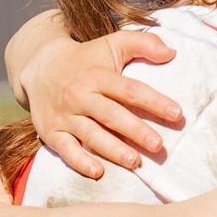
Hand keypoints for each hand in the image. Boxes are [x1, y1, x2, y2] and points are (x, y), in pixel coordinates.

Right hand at [17, 29, 183, 179]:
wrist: (39, 66)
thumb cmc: (85, 58)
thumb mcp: (111, 44)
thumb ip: (142, 44)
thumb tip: (172, 52)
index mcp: (97, 76)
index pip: (129, 90)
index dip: (154, 102)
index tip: (177, 114)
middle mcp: (80, 96)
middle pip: (111, 115)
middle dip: (136, 131)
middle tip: (159, 146)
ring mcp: (65, 115)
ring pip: (91, 134)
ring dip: (113, 150)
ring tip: (136, 162)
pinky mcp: (51, 132)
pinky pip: (65, 149)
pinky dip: (80, 162)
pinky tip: (98, 172)